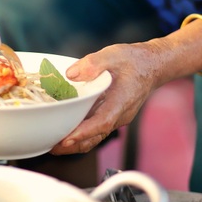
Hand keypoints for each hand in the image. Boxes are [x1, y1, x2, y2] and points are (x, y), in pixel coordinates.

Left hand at [51, 41, 169, 154]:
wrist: (152, 66)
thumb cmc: (134, 60)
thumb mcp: (113, 55)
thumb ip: (93, 64)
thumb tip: (71, 74)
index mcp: (121, 101)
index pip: (102, 122)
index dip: (83, 133)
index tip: (66, 140)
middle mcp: (119, 115)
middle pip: (95, 137)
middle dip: (72, 145)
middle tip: (49, 146)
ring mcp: (116, 118)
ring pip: (94, 137)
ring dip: (74, 143)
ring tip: (51, 143)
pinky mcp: (111, 116)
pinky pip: (95, 130)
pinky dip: (80, 134)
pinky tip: (64, 130)